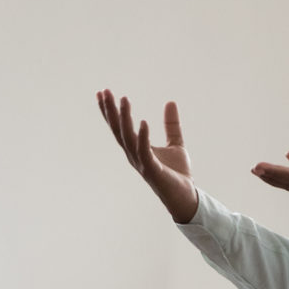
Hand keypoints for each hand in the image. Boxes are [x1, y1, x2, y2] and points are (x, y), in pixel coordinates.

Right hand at [96, 91, 199, 224]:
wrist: (186, 196)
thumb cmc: (178, 174)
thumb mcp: (176, 143)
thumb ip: (171, 124)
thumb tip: (170, 102)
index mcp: (136, 148)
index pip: (119, 127)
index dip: (111, 111)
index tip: (103, 93)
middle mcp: (134, 155)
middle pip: (118, 130)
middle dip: (111, 111)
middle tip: (104, 92)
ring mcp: (141, 162)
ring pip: (128, 138)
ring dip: (125, 118)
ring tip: (124, 99)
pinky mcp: (152, 169)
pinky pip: (144, 151)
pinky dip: (143, 137)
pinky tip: (144, 121)